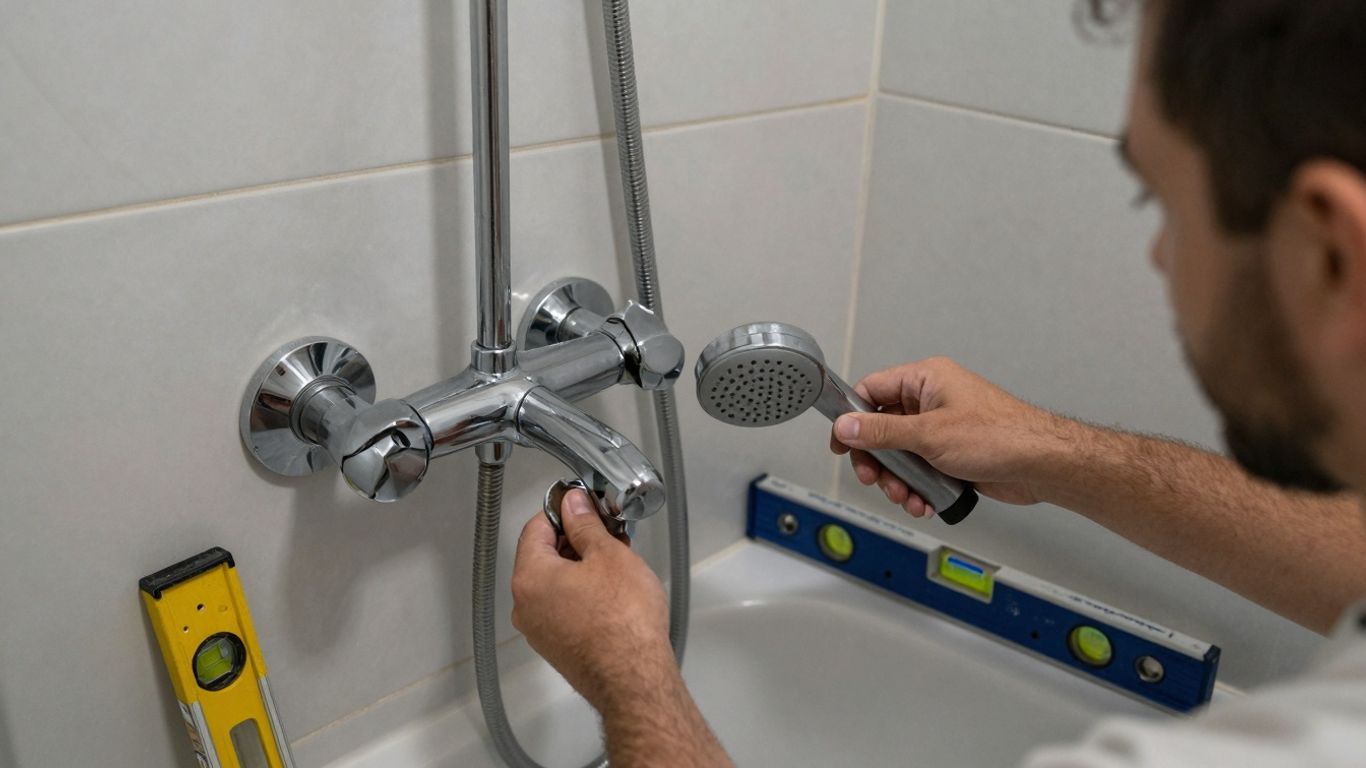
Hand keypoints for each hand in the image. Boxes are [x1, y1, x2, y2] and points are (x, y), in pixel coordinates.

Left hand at [511, 489, 675, 712]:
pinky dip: (584, 594)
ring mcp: (540, 631)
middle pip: (543, 556)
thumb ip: (586, 525)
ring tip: (617, 563)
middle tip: (608, 534)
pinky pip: (564, 609)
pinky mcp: (558, 647)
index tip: (583, 506)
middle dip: (576, 541)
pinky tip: (613, 593)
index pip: (535, 527)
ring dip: (582, 568)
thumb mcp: (609, 555)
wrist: (635, 679)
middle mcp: (526, 606)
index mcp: (530, 578)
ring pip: (556, 584)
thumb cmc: (623, 623)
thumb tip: (574, 506)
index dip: (562, 510)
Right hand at [829, 357, 1076, 515]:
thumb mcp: (929, 434)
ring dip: (898, 480)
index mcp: (926, 380)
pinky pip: (921, 470)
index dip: (852, 416)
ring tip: (906, 496)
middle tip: (875, 478)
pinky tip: (924, 502)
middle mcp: (932, 401)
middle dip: (878, 460)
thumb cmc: (1000, 436)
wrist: (1042, 465)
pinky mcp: (952, 454)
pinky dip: (918, 488)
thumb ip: (882, 432)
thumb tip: (847, 426)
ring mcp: (943, 429)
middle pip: (883, 428)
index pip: (873, 390)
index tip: (842, 442)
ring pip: (902, 455)